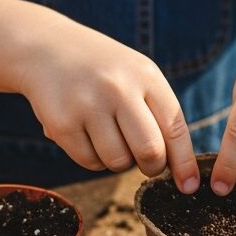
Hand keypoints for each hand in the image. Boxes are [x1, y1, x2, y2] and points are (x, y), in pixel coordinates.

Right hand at [18, 27, 200, 191]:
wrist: (45, 48)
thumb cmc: (102, 71)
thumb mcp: (136, 76)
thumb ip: (158, 113)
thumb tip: (178, 169)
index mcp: (145, 75)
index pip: (175, 128)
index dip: (184, 163)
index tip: (189, 187)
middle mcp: (118, 87)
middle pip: (149, 152)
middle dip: (152, 167)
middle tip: (146, 164)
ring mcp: (88, 105)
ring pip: (118, 162)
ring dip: (119, 161)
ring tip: (109, 137)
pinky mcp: (61, 123)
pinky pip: (90, 163)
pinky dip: (93, 159)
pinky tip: (86, 135)